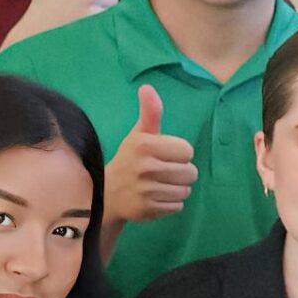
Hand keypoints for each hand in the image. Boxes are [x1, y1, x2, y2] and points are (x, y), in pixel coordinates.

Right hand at [105, 85, 195, 225]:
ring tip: (159, 184)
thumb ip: (150, 113)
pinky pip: (177, 206)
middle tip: (162, 171)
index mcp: (145, 145)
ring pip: (186, 190)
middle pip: (190, 172)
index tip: (163, 155)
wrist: (106, 193)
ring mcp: (145, 191)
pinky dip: (170, 203)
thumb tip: (147, 87)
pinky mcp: (147, 209)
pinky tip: (155, 197)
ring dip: (177, 188)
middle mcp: (144, 167)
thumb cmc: (131, 159)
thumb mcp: (139, 134)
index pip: (188, 151)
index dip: (179, 153)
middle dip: (181, 172)